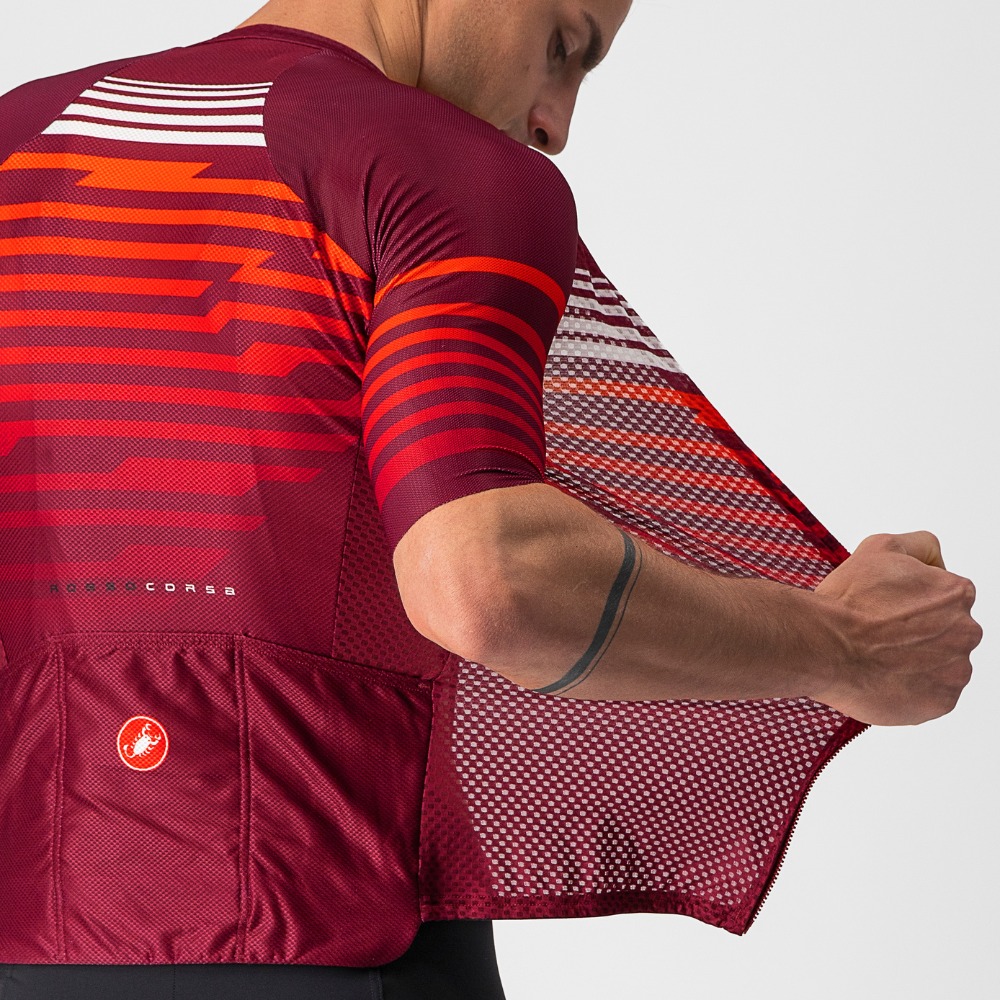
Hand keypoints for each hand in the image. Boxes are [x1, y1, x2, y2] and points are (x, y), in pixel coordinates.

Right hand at [810, 531, 982, 725]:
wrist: (824, 645)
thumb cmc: (848, 600)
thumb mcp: (881, 547)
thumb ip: (920, 545)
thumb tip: (933, 559)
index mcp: (957, 594)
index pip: (946, 596)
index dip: (913, 599)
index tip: (889, 607)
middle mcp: (966, 631)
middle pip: (947, 632)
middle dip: (919, 632)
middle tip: (881, 632)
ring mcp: (956, 670)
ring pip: (940, 664)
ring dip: (916, 661)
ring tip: (878, 657)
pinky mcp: (941, 702)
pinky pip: (931, 695)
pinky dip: (910, 688)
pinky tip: (883, 676)